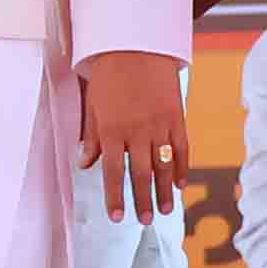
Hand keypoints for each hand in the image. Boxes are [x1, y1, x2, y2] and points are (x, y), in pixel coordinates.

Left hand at [75, 50, 188, 222]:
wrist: (137, 47)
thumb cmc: (109, 76)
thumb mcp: (93, 105)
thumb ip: (90, 136)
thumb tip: (85, 164)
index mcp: (111, 130)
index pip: (112, 171)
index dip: (115, 196)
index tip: (117, 216)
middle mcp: (136, 131)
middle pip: (141, 174)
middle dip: (142, 200)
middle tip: (143, 220)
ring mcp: (159, 125)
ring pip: (164, 166)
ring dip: (163, 191)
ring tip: (164, 211)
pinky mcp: (177, 118)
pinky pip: (182, 149)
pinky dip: (181, 168)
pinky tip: (179, 185)